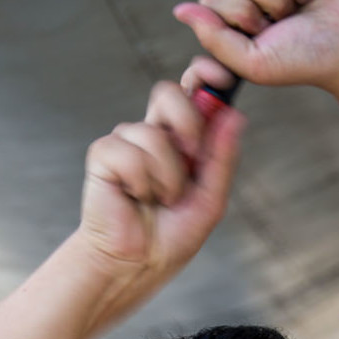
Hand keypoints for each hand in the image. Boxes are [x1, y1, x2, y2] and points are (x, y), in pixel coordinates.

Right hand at [77, 81, 244, 281]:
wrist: (136, 263)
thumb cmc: (171, 235)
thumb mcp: (210, 198)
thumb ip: (222, 157)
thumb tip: (234, 115)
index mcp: (180, 139)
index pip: (189, 92)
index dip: (201, 74)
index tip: (217, 74)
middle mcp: (152, 133)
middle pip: (168, 92)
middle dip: (188, 121)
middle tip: (192, 157)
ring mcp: (125, 142)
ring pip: (153, 134)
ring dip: (167, 176)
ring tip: (160, 199)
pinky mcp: (103, 155)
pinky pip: (128, 152)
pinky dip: (141, 182)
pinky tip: (134, 197)